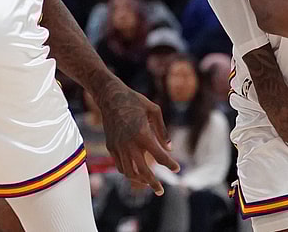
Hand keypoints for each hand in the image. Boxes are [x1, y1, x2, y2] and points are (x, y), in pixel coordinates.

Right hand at [96, 80, 179, 195]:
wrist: (110, 96)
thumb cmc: (135, 101)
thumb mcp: (154, 111)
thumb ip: (162, 131)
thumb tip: (169, 148)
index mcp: (142, 134)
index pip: (159, 155)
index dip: (169, 164)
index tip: (177, 169)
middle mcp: (129, 143)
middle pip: (142, 170)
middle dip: (153, 183)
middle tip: (161, 191)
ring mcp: (118, 146)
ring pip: (129, 172)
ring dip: (140, 181)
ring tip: (150, 184)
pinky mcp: (111, 146)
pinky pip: (120, 165)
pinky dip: (129, 172)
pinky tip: (137, 173)